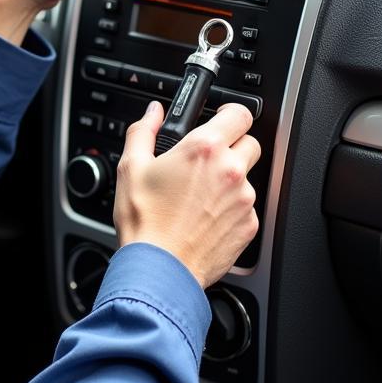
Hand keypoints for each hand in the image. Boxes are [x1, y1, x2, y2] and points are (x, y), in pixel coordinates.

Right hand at [113, 102, 260, 289]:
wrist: (159, 269)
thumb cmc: (144, 222)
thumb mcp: (131, 168)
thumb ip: (144, 131)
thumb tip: (153, 113)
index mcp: (204, 148)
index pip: (240, 113)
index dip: (231, 113)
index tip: (223, 119)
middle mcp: (231, 170)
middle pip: (250, 143)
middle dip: (232, 147)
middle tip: (206, 161)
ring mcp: (244, 199)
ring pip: (248, 177)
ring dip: (230, 180)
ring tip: (199, 197)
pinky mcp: (250, 225)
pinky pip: (246, 207)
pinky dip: (231, 209)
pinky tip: (205, 217)